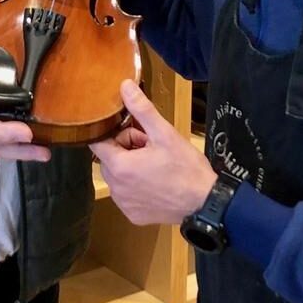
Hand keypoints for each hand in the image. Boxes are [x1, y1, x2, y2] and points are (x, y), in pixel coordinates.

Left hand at [90, 80, 216, 224]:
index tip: (133, 130)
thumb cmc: (186, 168)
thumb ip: (141, 109)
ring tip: (156, 164)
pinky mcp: (133, 216)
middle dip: (126, 148)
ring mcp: (123, 204)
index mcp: (119, 166)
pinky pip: (126, 194)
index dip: (115, 133)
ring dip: (131, 167)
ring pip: (118, 177)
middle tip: (151, 147)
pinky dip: (136, 186)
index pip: (97, 143)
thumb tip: (124, 86)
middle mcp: (115, 188)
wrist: (205, 203)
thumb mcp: (164, 134)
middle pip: (109, 159)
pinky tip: (157, 183)